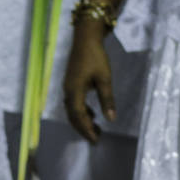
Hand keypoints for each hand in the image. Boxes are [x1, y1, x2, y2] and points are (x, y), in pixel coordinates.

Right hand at [63, 23, 115, 143]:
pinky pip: (73, 104)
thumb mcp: (105, 79)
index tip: (96, 140)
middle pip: (73, 117)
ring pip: (72, 111)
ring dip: (83, 121)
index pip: (78, 116)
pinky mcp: (71, 84)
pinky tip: (92, 113)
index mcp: (75, 91)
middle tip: (96, 139)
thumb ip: (107, 99)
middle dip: (84, 129)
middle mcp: (68, 92)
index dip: (86, 129)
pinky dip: (81, 112)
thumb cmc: (96, 57)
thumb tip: (111, 119)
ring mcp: (68, 88)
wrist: (85, 39)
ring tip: (96, 128)